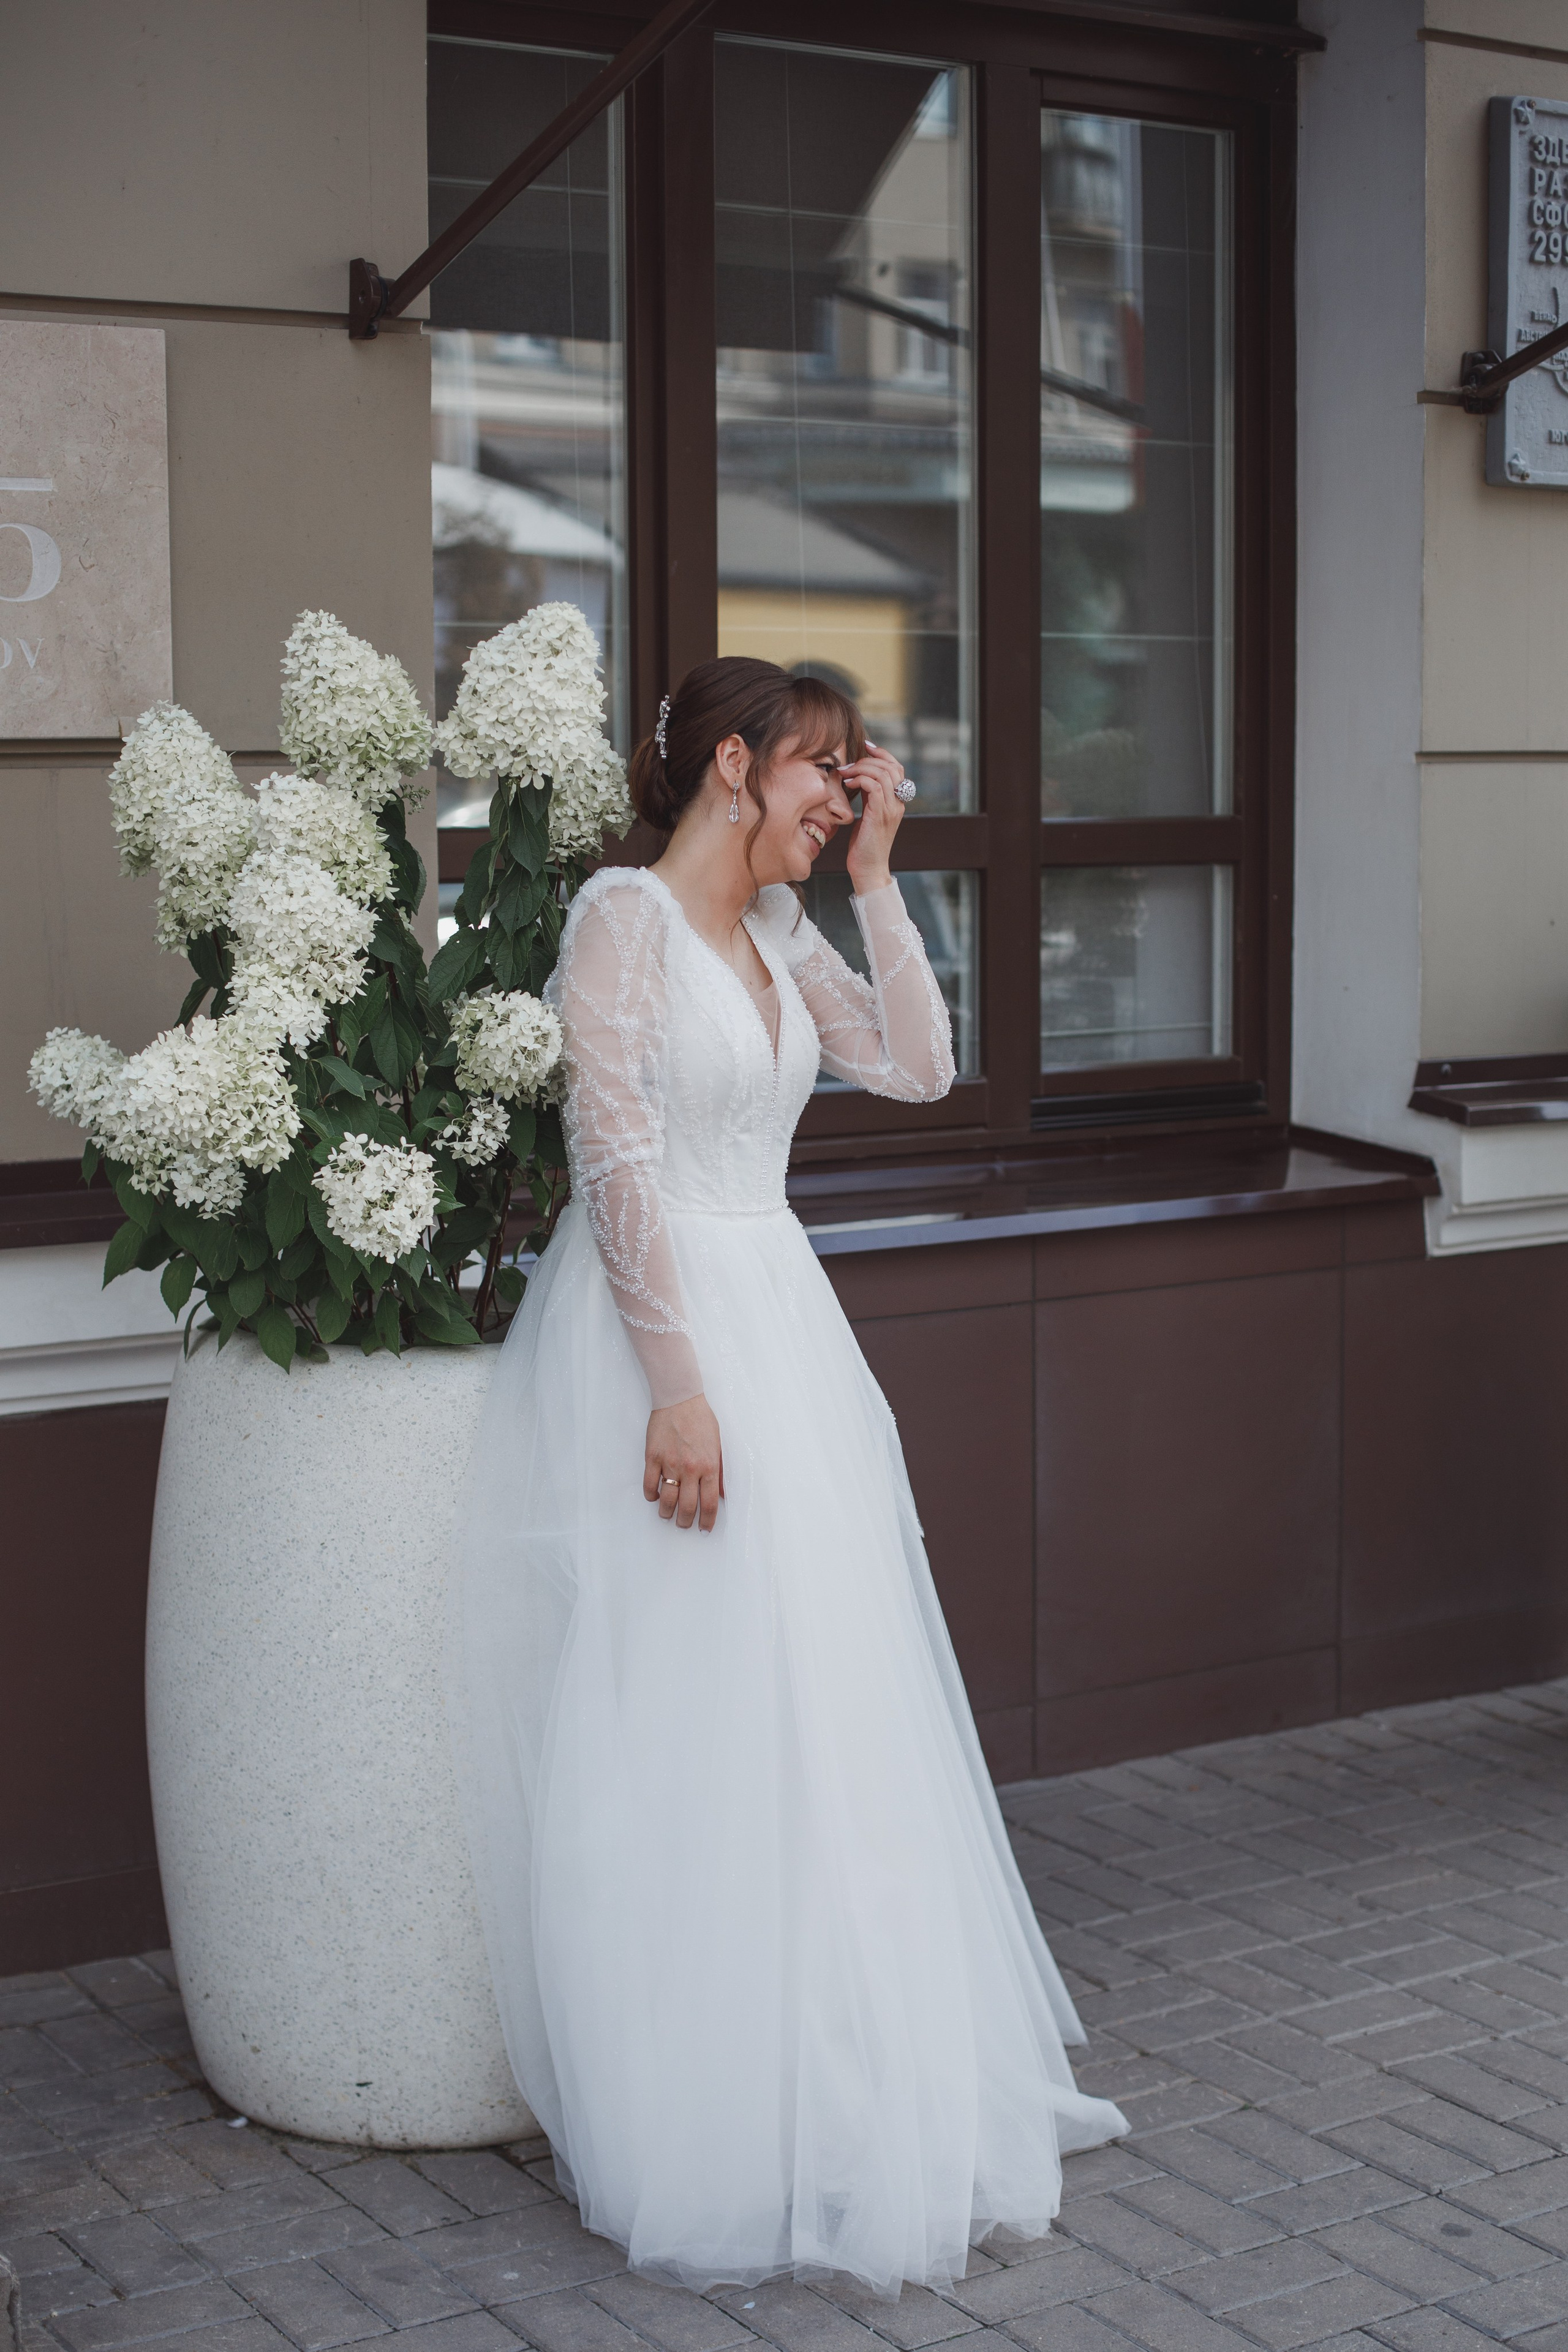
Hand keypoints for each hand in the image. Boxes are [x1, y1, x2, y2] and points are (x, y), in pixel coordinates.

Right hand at [644, 1394, 723, 1532]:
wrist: (680, 1398)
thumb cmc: (701, 1420)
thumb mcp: (718, 1445)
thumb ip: (720, 1472)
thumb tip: (722, 1495)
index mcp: (709, 1466)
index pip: (709, 1504)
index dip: (706, 1521)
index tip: (704, 1529)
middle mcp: (690, 1468)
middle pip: (687, 1507)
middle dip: (685, 1522)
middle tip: (684, 1524)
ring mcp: (669, 1463)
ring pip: (666, 1501)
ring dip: (667, 1514)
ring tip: (668, 1516)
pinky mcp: (652, 1457)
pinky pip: (649, 1485)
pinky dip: (651, 1496)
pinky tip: (655, 1497)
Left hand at [837, 742, 908, 895]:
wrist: (868, 870)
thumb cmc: (863, 846)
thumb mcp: (867, 815)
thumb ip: (868, 797)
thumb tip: (857, 778)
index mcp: (897, 801)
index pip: (896, 768)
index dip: (882, 754)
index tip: (865, 747)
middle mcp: (898, 803)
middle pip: (891, 767)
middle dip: (868, 759)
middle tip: (848, 764)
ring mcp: (891, 809)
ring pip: (883, 774)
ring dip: (861, 768)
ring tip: (845, 773)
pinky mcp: (880, 815)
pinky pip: (875, 786)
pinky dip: (860, 779)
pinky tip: (848, 783)